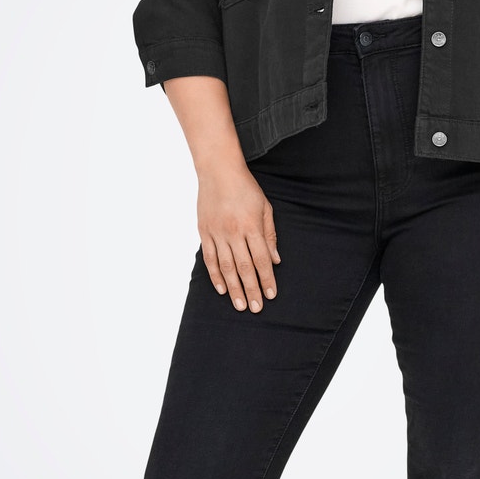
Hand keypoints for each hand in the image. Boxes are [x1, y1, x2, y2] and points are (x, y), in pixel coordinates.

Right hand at [197, 166, 280, 311]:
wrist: (218, 170)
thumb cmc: (245, 188)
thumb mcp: (265, 208)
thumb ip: (269, 234)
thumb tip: (275, 260)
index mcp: (252, 226)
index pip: (261, 259)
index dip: (267, 279)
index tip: (271, 295)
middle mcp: (234, 232)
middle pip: (244, 267)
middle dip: (251, 290)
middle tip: (256, 308)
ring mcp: (217, 233)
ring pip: (226, 267)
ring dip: (233, 288)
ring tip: (240, 305)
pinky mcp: (204, 232)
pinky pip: (209, 258)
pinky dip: (215, 275)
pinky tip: (221, 288)